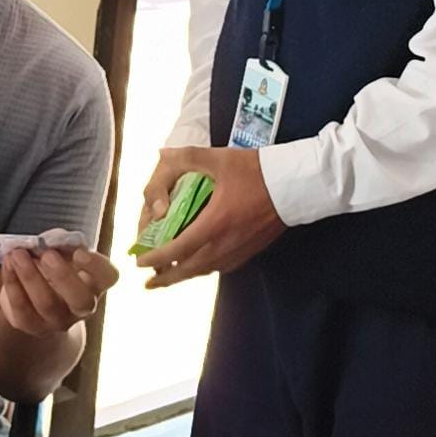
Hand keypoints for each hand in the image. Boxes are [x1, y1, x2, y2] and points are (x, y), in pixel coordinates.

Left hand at [0, 248, 118, 335]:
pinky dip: (12, 283)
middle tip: (47, 254)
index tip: (78, 252)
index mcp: (95, 282)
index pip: (108, 277)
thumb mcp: (62, 251)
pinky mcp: (32, 326)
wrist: (35, 298)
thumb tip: (48, 242)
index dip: (96, 266)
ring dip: (30, 275)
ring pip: (47, 304)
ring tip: (16, 254)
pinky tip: (7, 264)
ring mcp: (58, 320)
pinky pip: (22, 309)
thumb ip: (60, 243)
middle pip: (81, 300)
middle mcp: (82, 306)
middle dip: (63, 276)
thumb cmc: (53, 267)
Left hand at [137, 146, 285, 287]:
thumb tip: (162, 154)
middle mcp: (225, 244)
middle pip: (188, 270)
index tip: (140, 262)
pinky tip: (199, 264)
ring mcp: (239, 251)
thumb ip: (188, 157)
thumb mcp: (219, 159)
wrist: (295, 186)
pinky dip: (203, 269)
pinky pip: (220, 267)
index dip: (156, 259)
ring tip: (169, 277)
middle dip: (166, 278)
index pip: (177, 249)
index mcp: (214, 224)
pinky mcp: (250, 251)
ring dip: (184, 276)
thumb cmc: (257, 171)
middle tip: (149, 282)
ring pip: (205, 271)